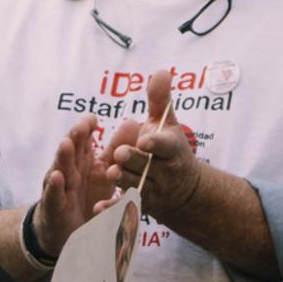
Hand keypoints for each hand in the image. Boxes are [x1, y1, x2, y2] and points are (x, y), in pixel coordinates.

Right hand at [32, 115, 111, 257]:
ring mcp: (60, 186)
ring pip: (61, 169)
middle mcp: (69, 169)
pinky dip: (55, 187)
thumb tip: (132, 121)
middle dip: (75, 137)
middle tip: (82, 126)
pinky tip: (57, 177)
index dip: (86, 128)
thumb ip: (116, 149)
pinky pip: (55, 195)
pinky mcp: (55, 206)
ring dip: (63, 157)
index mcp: (82, 159)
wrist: (67, 230)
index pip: (83, 139)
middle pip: (71, 150)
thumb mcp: (104, 171)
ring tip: (66, 144)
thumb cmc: (86, 195)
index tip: (93, 119)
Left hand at [102, 69, 202, 219]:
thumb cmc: (170, 150)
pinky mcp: (140, 206)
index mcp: (172, 150)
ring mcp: (153, 191)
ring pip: (136, 185)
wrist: (184, 191)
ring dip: (124, 180)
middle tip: (120, 153)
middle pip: (147, 166)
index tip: (144, 141)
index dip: (155, 144)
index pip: (166, 146)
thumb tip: (162, 71)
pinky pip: (125, 209)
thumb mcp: (167, 125)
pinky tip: (98, 208)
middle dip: (134, 160)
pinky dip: (112, 210)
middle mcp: (164, 172)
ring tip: (112, 172)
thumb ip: (160, 101)